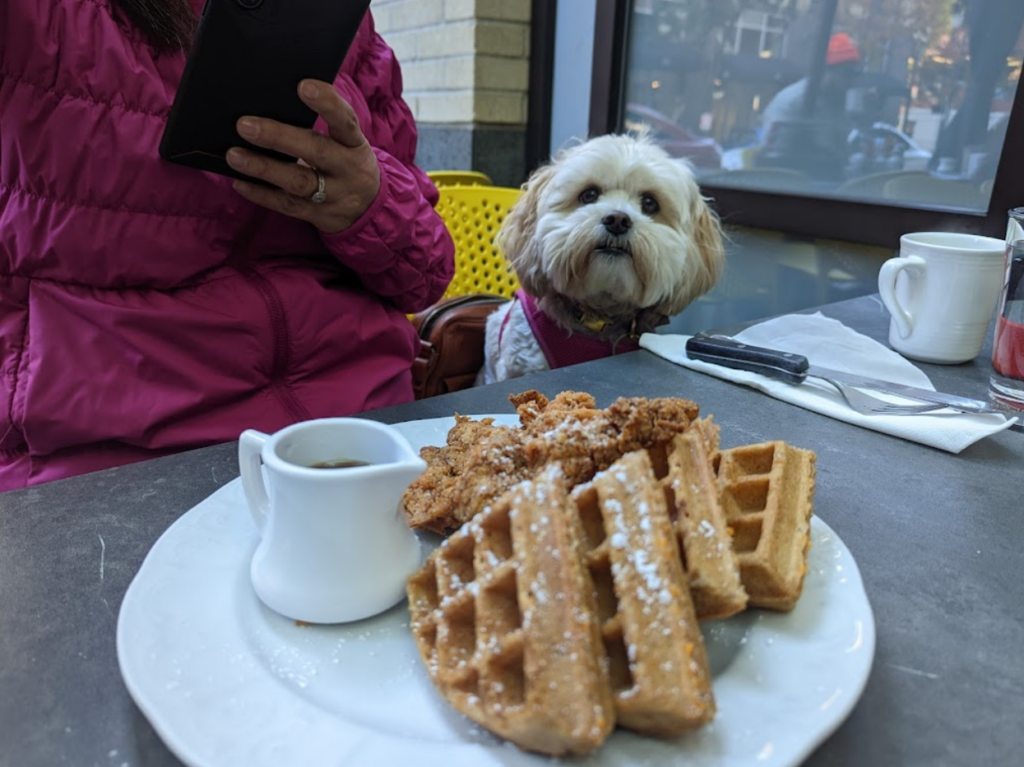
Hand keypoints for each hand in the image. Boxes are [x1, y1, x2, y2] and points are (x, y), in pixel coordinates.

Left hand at [225, 80, 379, 233]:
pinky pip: (287, 205)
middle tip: (245, 125)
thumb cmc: (345, 161)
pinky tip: (239, 182)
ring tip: (235, 155)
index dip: (327, 103)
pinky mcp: (318, 215)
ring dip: (265, 168)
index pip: (345, 121)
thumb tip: (274, 101)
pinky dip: (261, 194)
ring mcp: (334, 195)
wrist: (368, 209)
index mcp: (354, 144)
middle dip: (279, 137)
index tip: (303, 86)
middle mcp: (347, 170)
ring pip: (299, 182)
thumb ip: (324, 125)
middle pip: (316, 152)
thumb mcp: (347, 143)